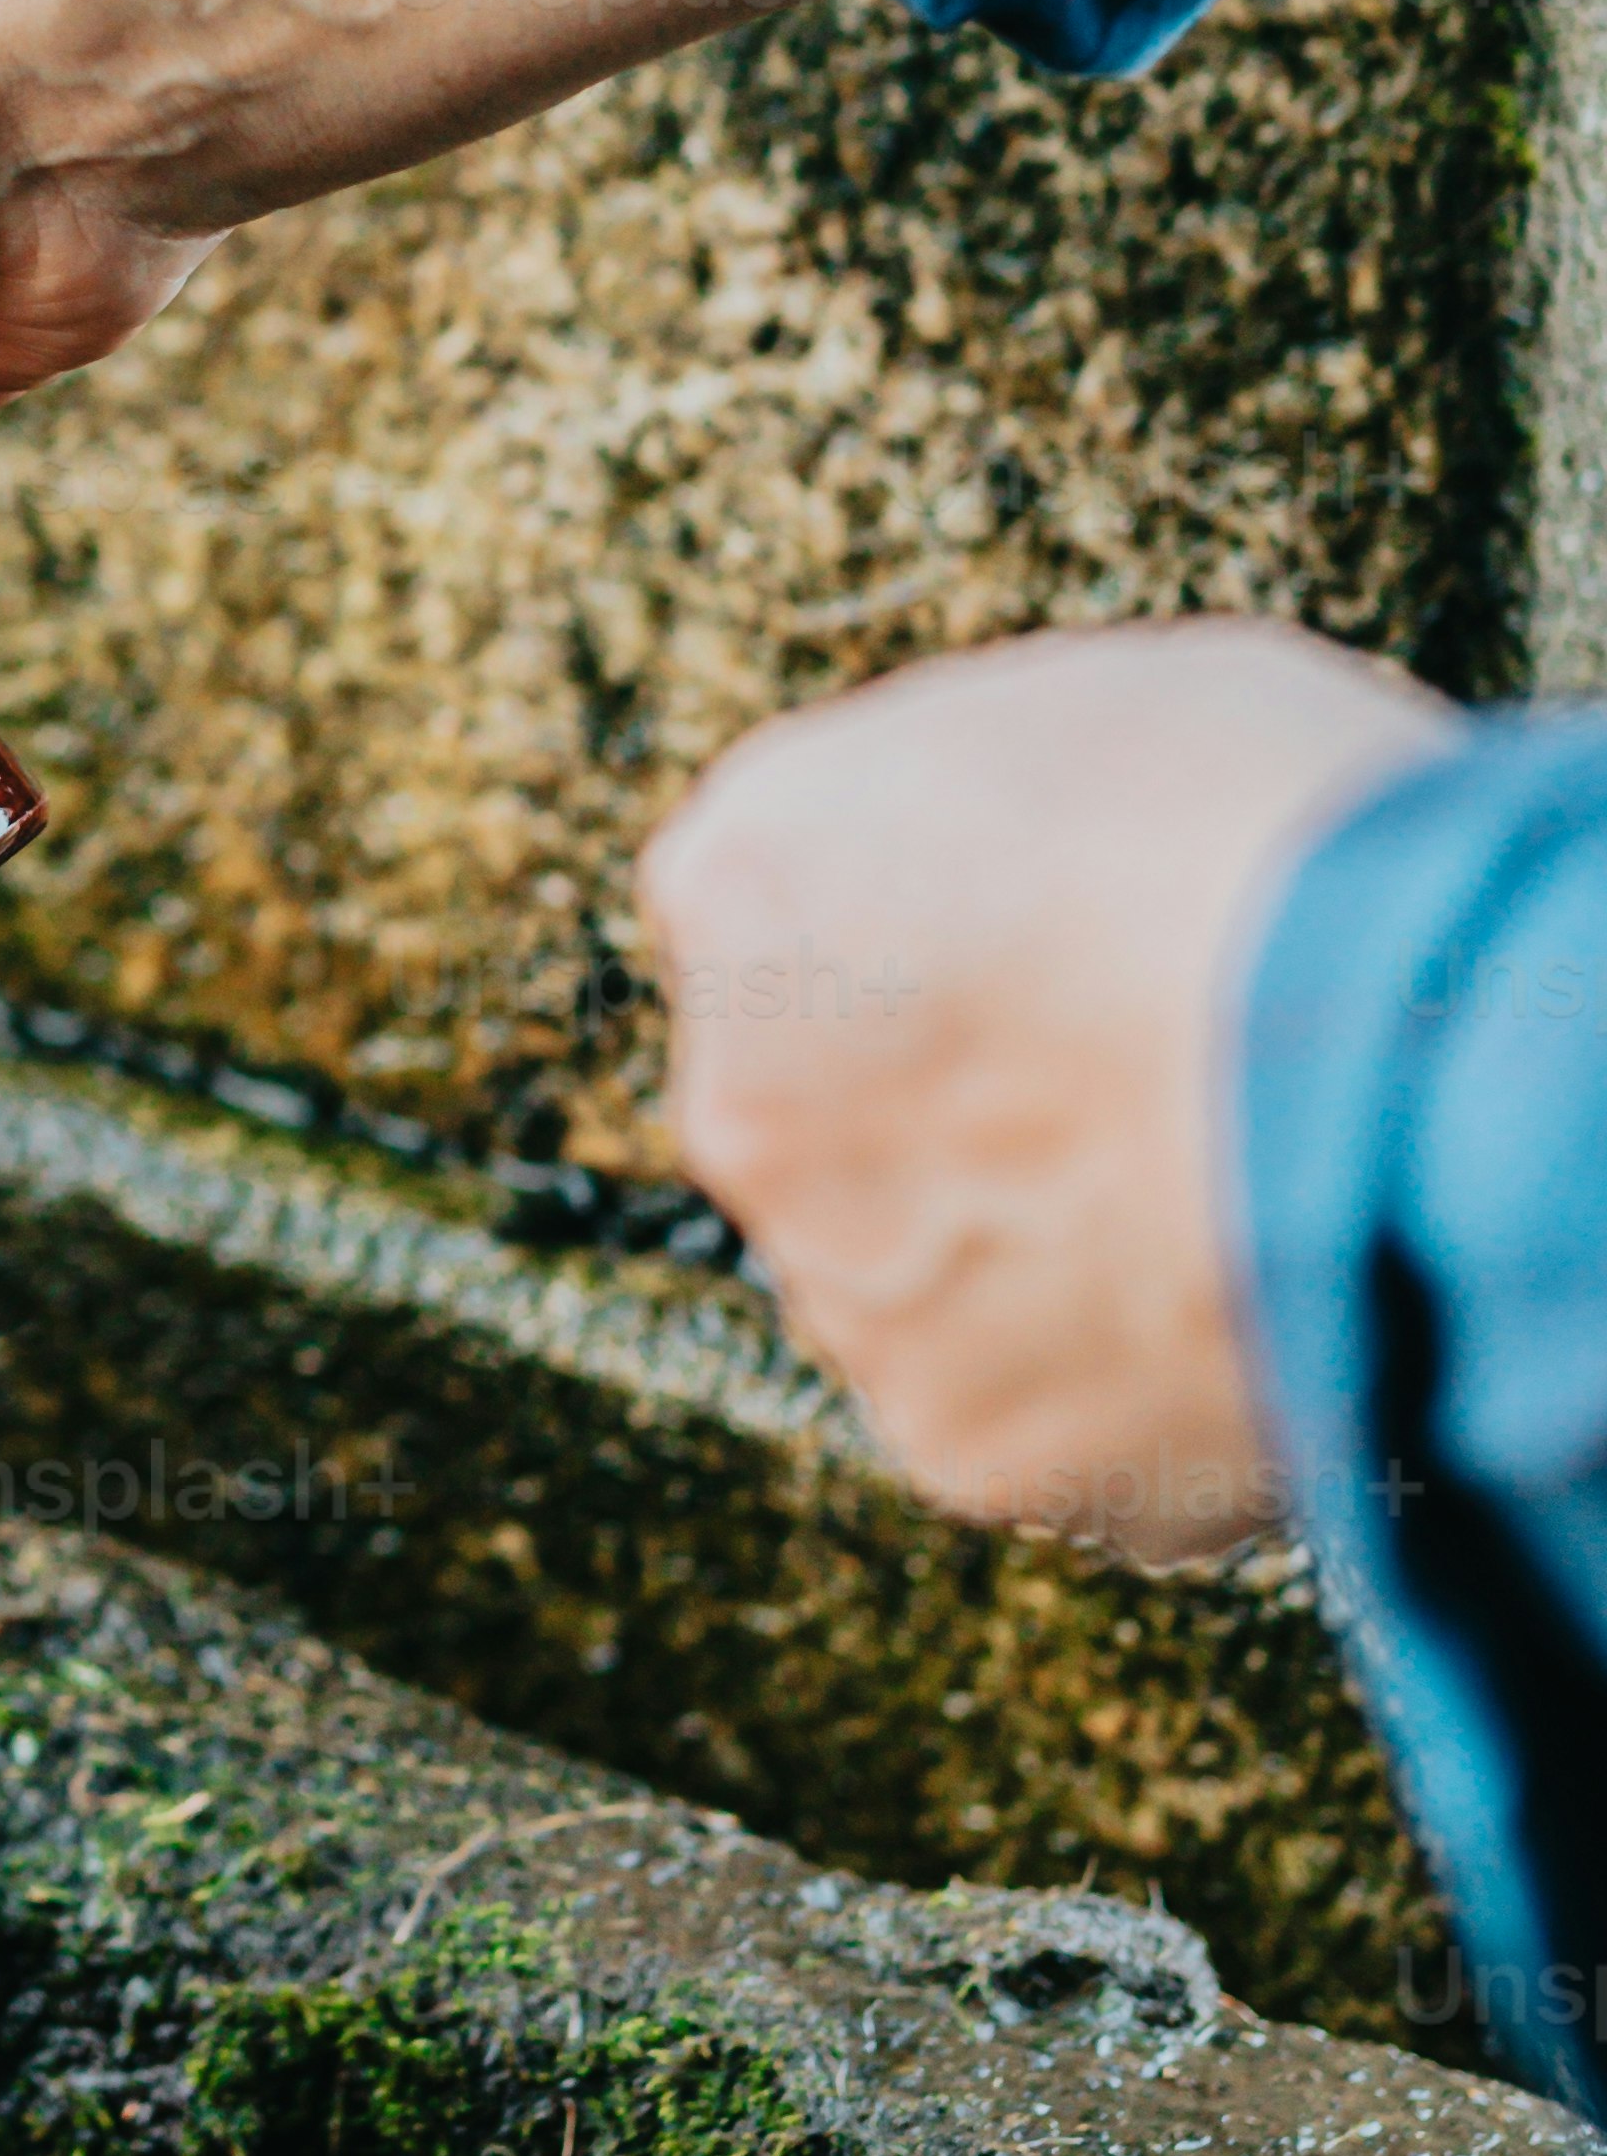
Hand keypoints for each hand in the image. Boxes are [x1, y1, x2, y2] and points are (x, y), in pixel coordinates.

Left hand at [640, 622, 1460, 1560]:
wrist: (1415, 1067)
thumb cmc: (1284, 840)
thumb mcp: (1100, 711)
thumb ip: (980, 818)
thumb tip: (1006, 883)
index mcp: (748, 872)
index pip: (778, 913)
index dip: (930, 940)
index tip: (1043, 957)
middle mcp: (740, 1096)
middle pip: (830, 1115)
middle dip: (960, 1114)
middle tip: (1139, 1093)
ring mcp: (843, 1287)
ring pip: (922, 1276)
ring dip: (1034, 1256)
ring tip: (1215, 1202)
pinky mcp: (961, 1444)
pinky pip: (1036, 1412)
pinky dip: (1127, 1385)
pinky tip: (1241, 1305)